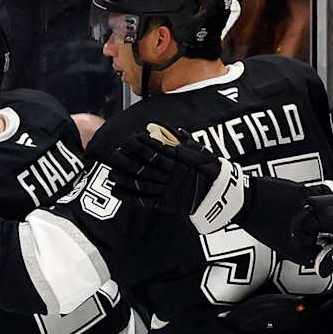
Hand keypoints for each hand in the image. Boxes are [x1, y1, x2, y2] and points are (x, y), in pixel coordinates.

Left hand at [107, 125, 248, 232]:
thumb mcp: (202, 153)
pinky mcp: (164, 203)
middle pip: (145, 165)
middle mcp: (170, 173)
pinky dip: (128, 196)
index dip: (142, 144)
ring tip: (111, 171)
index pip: (156, 149)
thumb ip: (186, 142)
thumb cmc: (212, 172)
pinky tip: (115, 190)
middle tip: (115, 152)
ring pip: (141, 181)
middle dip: (129, 158)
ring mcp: (166, 189)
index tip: (131, 138)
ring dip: (124, 176)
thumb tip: (175, 131)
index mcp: (178, 159)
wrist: (221, 196)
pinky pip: (143, 200)